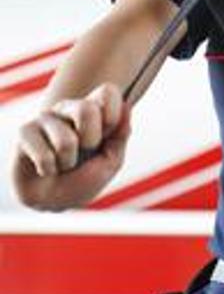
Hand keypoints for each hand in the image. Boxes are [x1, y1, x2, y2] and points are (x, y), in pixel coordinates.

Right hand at [11, 83, 131, 210]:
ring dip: (68, 162)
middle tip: (84, 151)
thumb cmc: (82, 179)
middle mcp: (68, 108)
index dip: (113, 115)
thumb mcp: (110, 163)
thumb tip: (127, 106)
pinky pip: (45, 156)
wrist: (51, 202)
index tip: (108, 134)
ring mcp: (46, 118)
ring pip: (66, 140)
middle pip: (87, 110)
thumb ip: (120, 136)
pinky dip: (49, 170)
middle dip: (91, 140)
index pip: (108, 92)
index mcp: (92, 109)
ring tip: (62, 164)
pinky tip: (45, 169)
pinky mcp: (25, 131)